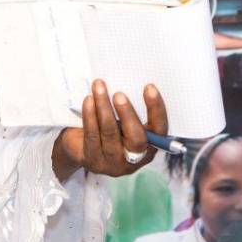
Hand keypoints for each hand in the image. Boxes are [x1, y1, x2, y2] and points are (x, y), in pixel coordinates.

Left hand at [53, 81, 167, 179]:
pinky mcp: (92, 160)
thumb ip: (130, 108)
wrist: (81, 147)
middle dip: (128, 114)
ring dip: (104, 107)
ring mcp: (113, 163)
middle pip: (137, 139)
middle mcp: (135, 159)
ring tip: (99, 87)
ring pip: (110, 134)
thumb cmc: (110, 127)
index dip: (156, 109)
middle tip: (119, 94)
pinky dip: (89, 115)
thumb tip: (130, 78)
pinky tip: (88, 100)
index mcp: (150, 146)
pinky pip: (92, 135)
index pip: (159, 130)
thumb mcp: (124, 121)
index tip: (149, 87)